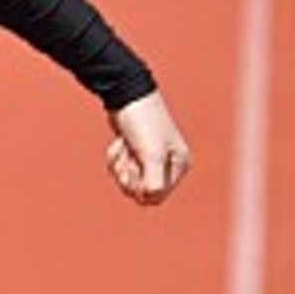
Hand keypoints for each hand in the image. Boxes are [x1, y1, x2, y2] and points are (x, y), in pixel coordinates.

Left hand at [105, 91, 191, 205]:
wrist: (125, 95)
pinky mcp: (133, 154)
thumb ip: (153, 182)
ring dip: (120, 166)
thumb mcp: (151, 154)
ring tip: (125, 146)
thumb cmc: (143, 121)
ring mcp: (149, 159)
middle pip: (140, 192)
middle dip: (128, 176)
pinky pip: (119, 169)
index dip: (141, 188)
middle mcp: (167, 164)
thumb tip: (149, 198)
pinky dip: (115, 157)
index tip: (136, 168)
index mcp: (179, 165)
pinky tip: (120, 142)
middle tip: (130, 157)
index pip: (157, 196)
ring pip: (127, 182)